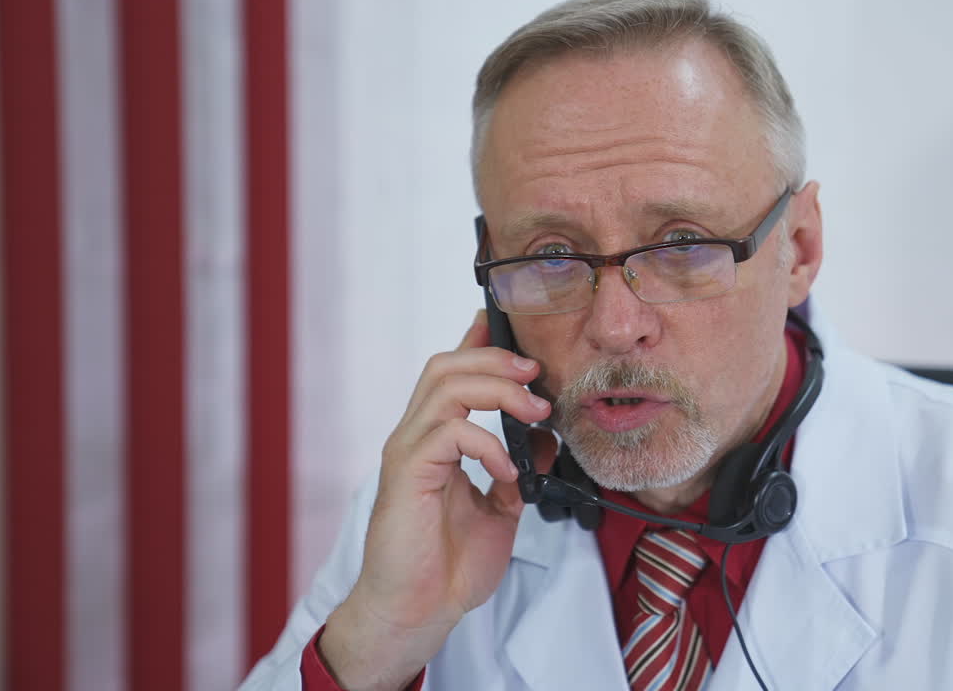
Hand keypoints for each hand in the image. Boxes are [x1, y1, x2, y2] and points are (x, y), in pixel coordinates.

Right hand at [319, 311, 557, 690]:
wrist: (418, 613)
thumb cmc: (448, 566)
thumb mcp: (501, 508)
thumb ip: (518, 467)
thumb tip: (545, 434)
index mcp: (435, 439)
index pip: (451, 372)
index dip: (482, 343)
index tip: (522, 338)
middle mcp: (415, 437)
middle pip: (446, 365)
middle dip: (496, 359)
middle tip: (538, 375)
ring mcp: (407, 453)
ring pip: (444, 386)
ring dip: (498, 390)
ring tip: (534, 414)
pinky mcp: (406, 474)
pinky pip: (447, 432)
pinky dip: (487, 442)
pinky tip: (509, 471)